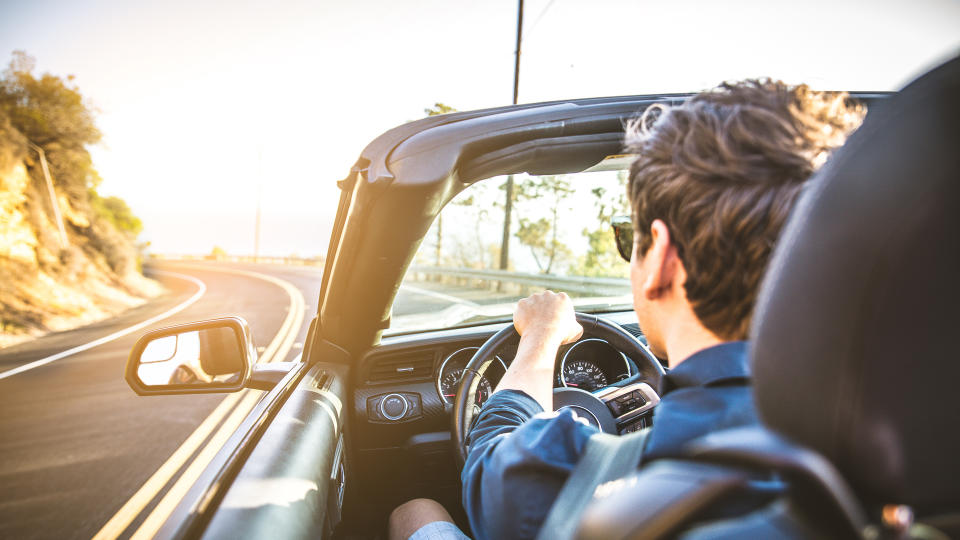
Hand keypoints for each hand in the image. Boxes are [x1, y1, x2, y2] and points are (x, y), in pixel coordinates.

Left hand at [496, 291, 582, 409]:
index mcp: (562, 298)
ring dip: (533, 312)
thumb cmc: (560, 333)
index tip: (555, 320)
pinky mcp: (522, 304)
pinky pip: (522, 309)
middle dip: (545, 310)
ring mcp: (533, 298)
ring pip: (533, 304)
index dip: (557, 312)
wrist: (543, 336)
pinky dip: (522, 316)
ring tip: (535, 325)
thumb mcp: (576, 330)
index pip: (560, 302)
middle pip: (546, 301)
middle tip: (544, 323)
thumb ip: (576, 325)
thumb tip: (575, 327)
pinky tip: (526, 325)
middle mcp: (548, 294)